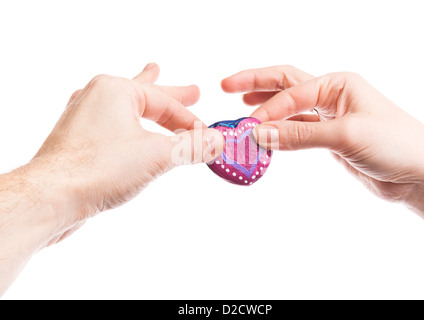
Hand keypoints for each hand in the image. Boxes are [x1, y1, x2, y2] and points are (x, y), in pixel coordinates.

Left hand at [0, 63, 222, 293]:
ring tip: (153, 78)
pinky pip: (111, 125)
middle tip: (194, 92)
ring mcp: (83, 118)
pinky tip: (123, 121)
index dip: (192, 122)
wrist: (52, 197)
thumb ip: (192, 147)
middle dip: (173, 96)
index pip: (166, 103)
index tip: (208, 138)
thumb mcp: (158, 155)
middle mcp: (96, 97)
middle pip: (146, 94)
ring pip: (126, 107)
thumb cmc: (100, 168)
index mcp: (115, 90)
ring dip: (146, 102)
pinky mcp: (78, 140)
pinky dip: (127, 123)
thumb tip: (220, 142)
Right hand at [222, 66, 423, 233]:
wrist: (419, 175)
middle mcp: (332, 96)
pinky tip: (266, 135)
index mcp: (338, 84)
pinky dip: (280, 133)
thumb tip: (259, 134)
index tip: (248, 127)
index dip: (267, 109)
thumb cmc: (395, 144)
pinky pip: (297, 131)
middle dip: (257, 84)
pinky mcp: (329, 139)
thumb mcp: (344, 135)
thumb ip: (299, 134)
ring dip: (266, 108)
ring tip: (241, 106)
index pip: (292, 91)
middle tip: (227, 85)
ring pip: (289, 108)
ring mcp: (329, 118)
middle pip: (286, 85)